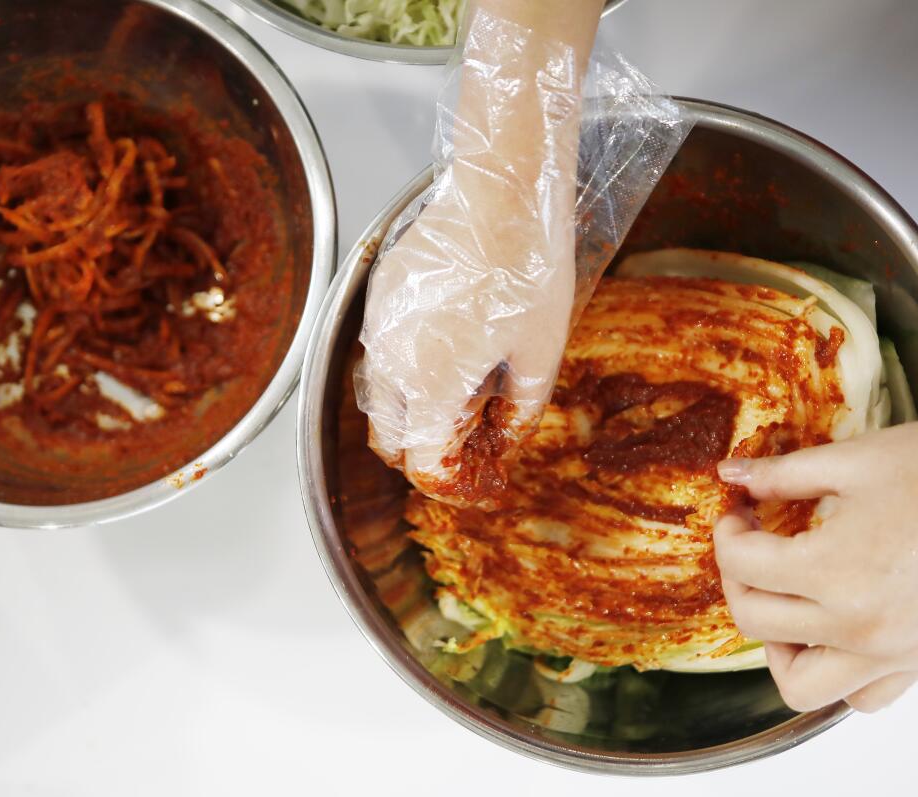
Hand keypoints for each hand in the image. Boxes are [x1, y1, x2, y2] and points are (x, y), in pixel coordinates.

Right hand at [357, 0, 601, 501]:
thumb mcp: (540, 352)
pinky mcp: (378, 294)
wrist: (500, 194)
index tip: (471, 480)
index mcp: (431, 384)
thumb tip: (506, 441)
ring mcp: (378, 326)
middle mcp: (391, 362)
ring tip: (457, 392)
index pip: (421, 461)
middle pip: (386, 436)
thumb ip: (520, 409)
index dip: (447, 481)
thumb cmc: (527, 269)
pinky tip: (444, 346)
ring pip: (377, 395)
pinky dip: (402, 366)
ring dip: (409, 409)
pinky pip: (378, 349)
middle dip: (420, 449)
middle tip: (463, 441)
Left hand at [714, 421, 917, 712]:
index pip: (741, 564)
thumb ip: (783, 474)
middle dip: (737, 576)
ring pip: (800, 684)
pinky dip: (834, 672)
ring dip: (776, 644)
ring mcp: (893, 654)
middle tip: (750, 544)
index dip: (727, 531)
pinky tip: (830, 625)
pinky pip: (860, 696)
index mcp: (837, 571)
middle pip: (754, 620)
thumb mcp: (856, 459)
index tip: (738, 511)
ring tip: (783, 596)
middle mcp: (861, 626)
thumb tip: (731, 474)